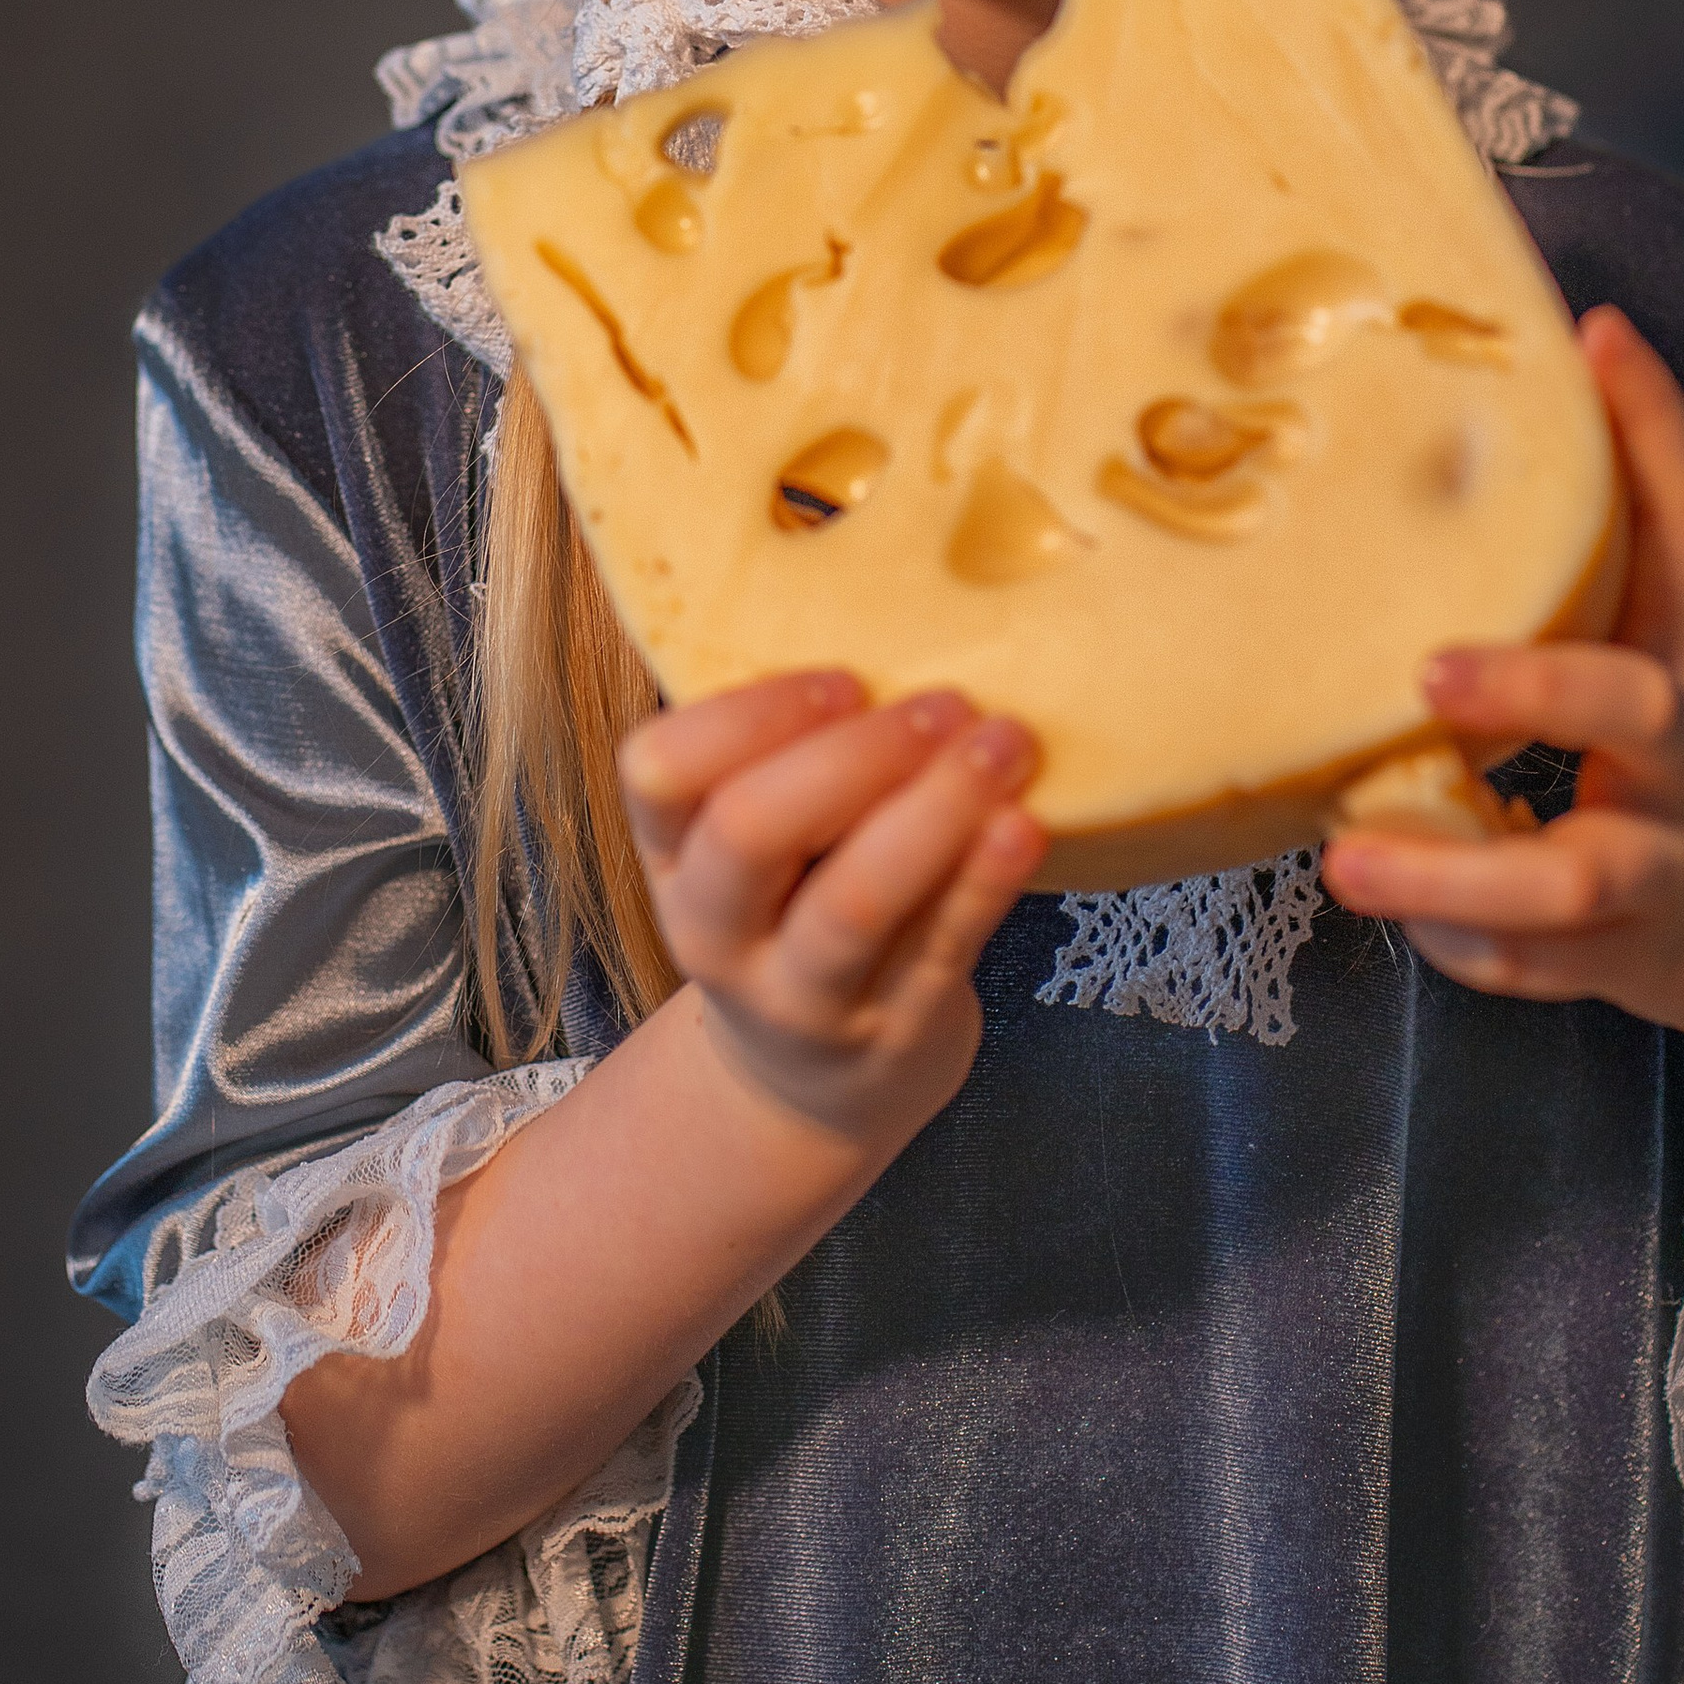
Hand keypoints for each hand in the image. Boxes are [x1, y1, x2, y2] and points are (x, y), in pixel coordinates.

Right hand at [621, 673, 1047, 1152]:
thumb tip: (899, 597)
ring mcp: (803, 998)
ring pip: (854, 902)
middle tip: (943, 702)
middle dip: (851, 755)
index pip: (660, 772)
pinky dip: (985, 882)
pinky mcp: (891, 1035)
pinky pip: (940, 950)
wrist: (815, 1086)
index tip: (844, 675)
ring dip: (935, 810)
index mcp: (674, 855)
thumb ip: (794, 754)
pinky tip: (1023, 824)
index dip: (745, 715)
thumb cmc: (802, 907)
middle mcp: (719, 931)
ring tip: (1005, 743)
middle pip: (750, 833)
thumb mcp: (762, 845)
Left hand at [1322, 308, 1683, 1071]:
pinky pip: (1533, 960)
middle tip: (1428, 670)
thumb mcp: (1670, 658)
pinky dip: (1463, 945)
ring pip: (1575, 878)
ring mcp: (1664, 863)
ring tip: (1350, 857)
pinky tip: (1401, 916)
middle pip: (1631, 706)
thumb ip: (1596, 571)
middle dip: (1536, 688)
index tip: (1597, 335)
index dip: (1651, 427)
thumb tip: (1502, 434)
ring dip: (1460, 873)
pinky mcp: (1631, 955)